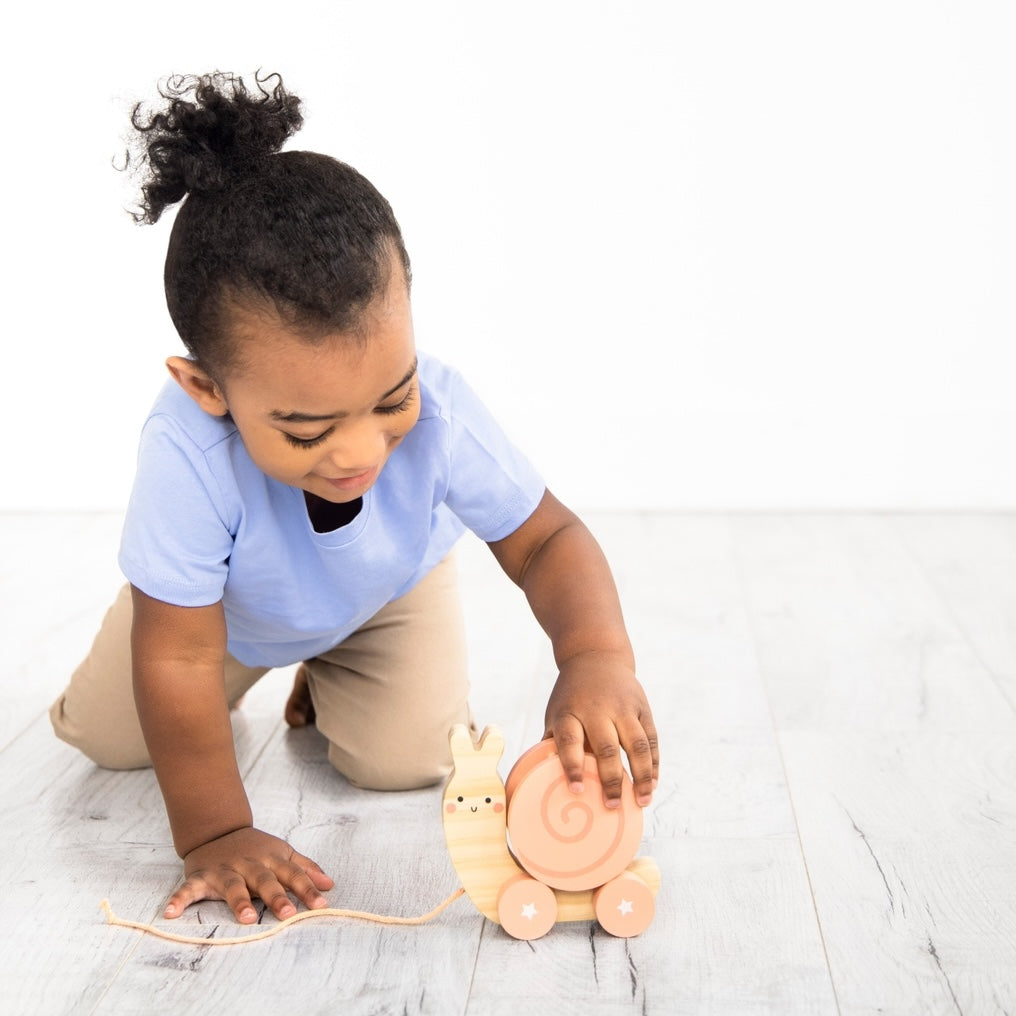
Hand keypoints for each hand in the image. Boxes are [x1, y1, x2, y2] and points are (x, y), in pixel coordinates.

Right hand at [164, 827, 333, 923]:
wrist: (217, 829)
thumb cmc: (255, 849)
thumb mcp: (282, 853)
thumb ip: (304, 869)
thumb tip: (330, 885)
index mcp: (271, 859)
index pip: (293, 875)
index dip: (308, 890)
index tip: (322, 905)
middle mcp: (249, 864)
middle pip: (265, 880)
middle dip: (277, 897)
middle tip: (288, 914)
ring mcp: (224, 870)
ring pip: (232, 886)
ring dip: (239, 901)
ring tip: (246, 918)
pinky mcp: (200, 876)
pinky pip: (189, 888)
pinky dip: (180, 899)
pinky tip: (171, 913)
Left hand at [544, 651, 658, 809]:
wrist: (595, 656)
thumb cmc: (571, 696)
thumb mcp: (556, 713)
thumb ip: (554, 744)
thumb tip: (541, 782)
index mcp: (570, 711)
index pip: (570, 741)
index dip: (573, 766)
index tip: (576, 791)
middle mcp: (597, 709)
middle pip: (606, 747)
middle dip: (611, 780)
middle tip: (612, 806)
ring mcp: (623, 707)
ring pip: (636, 745)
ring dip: (641, 776)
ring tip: (642, 802)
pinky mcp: (642, 708)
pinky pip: (651, 739)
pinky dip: (653, 764)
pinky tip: (652, 784)